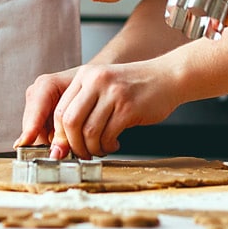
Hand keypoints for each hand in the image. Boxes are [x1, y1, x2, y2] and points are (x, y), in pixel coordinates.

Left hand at [21, 61, 179, 159]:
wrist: (168, 76)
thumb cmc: (135, 86)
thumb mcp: (104, 85)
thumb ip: (84, 106)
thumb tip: (64, 141)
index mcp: (86, 75)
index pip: (59, 110)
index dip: (59, 135)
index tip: (64, 148)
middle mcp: (96, 81)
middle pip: (69, 122)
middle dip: (73, 145)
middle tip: (82, 153)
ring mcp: (113, 93)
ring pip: (88, 132)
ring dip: (92, 148)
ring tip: (100, 149)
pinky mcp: (128, 107)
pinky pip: (108, 135)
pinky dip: (108, 146)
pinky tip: (114, 143)